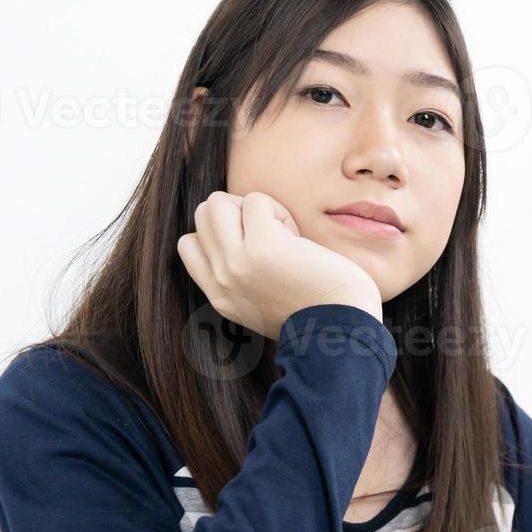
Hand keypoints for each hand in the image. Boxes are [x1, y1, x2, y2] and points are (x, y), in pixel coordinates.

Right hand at [177, 191, 382, 337]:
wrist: (341, 331)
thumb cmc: (318, 312)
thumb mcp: (261, 304)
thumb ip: (240, 278)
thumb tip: (237, 233)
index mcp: (219, 297)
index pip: (190, 244)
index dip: (222, 232)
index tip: (255, 247)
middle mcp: (221, 281)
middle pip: (203, 216)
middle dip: (236, 213)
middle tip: (271, 236)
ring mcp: (236, 264)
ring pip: (217, 203)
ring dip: (253, 208)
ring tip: (281, 234)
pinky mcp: (263, 247)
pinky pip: (255, 201)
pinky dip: (278, 210)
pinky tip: (297, 237)